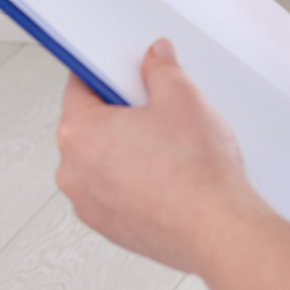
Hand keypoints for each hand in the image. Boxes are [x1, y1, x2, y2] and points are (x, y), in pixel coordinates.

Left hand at [54, 39, 268, 273]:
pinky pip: (113, 191)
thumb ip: (161, 69)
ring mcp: (88, 203)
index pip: (79, 84)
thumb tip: (155, 59)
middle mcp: (72, 171)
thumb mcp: (182, 97)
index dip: (106, 73)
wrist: (218, 230)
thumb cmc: (196, 175)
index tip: (122, 73)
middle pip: (89, 125)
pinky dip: (132, 182)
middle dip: (120, 114)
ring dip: (126, 150)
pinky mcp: (108, 226)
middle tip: (156, 113)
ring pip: (101, 161)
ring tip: (167, 150)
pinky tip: (166, 177)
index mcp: (78, 132)